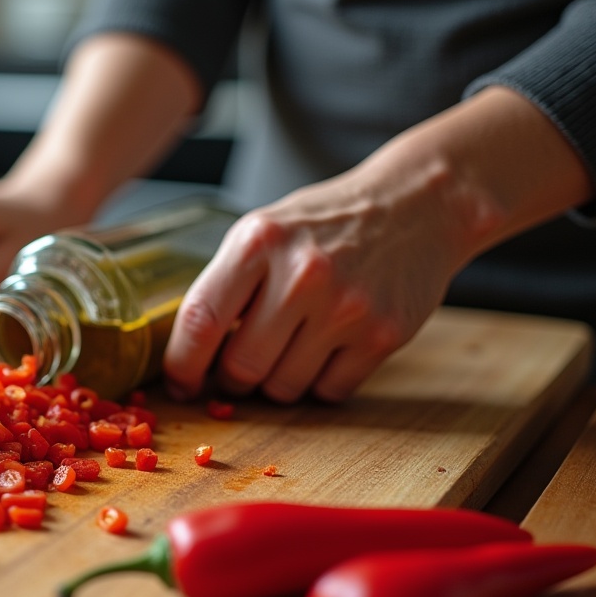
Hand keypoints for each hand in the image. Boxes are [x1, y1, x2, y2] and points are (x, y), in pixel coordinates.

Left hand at [163, 86, 593, 402]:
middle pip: (241, 367)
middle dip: (232, 379)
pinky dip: (320, 382)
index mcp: (258, 242)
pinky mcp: (383, 335)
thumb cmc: (326, 224)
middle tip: (239, 368)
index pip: (201, 320)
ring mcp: (346, 308)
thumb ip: (226, 284)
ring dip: (276, 383)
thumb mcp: (263, 232)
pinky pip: (329, 391)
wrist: (417, 205)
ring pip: (283, 387)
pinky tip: (327, 349)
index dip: (182, 364)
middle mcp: (302, 274)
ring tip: (290, 347)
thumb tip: (188, 353)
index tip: (179, 383)